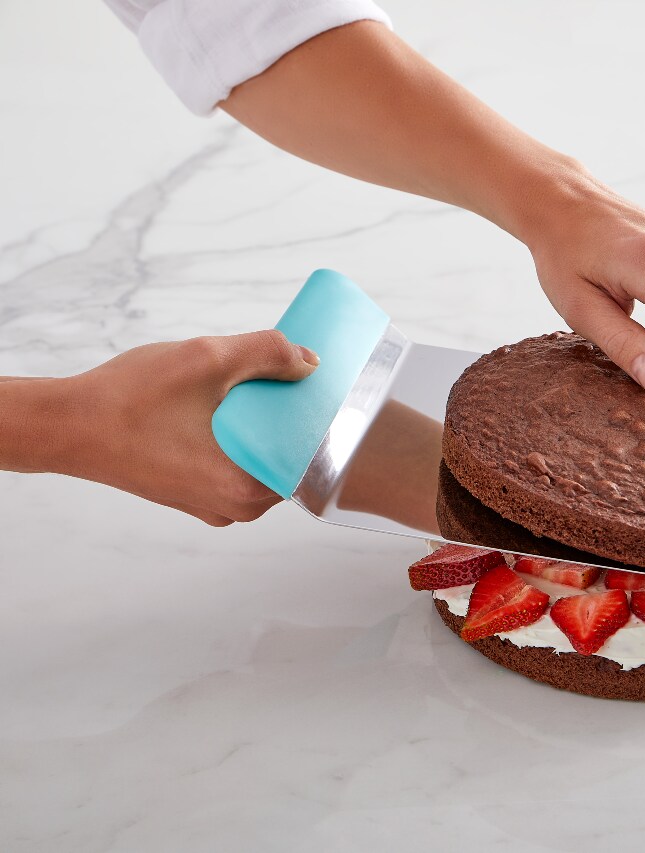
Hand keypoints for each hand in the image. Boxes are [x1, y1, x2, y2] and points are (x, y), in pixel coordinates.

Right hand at [50, 331, 318, 525]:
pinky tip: (223, 409)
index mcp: (249, 487)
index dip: (321, 417)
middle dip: (290, 419)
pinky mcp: (196, 497)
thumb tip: (311, 361)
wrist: (67, 426)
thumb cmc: (130, 399)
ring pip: (262, 461)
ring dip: (261, 428)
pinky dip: (237, 440)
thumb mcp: (207, 359)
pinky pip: (236, 466)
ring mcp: (216, 506)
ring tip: (245, 391)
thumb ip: (268, 354)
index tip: (317, 385)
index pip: (316, 455)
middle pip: (291, 458)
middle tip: (280, 378)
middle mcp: (237, 509)